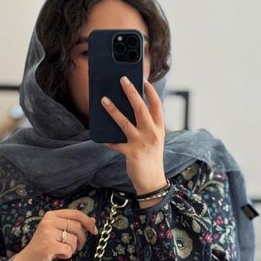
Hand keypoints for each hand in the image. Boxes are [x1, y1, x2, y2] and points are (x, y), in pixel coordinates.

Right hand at [13, 209, 97, 260]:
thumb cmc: (45, 246)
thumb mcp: (58, 232)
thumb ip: (73, 224)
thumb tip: (93, 220)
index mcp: (51, 215)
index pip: (75, 213)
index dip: (87, 222)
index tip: (94, 231)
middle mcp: (48, 221)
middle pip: (77, 227)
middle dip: (82, 239)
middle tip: (78, 247)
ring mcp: (47, 233)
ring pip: (74, 240)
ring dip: (73, 249)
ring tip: (62, 250)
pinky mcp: (48, 246)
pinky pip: (68, 250)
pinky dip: (67, 255)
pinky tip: (58, 255)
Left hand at [102, 77, 166, 193]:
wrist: (152, 181)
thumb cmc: (151, 157)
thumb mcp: (154, 139)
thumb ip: (147, 126)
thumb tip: (128, 110)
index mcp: (159, 128)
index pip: (157, 105)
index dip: (150, 92)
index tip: (143, 80)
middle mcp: (152, 133)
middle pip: (141, 108)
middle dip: (131, 92)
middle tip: (122, 79)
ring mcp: (141, 143)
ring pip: (125, 122)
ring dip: (113, 110)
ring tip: (104, 100)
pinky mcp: (131, 153)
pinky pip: (115, 143)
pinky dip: (108, 140)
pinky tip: (101, 137)